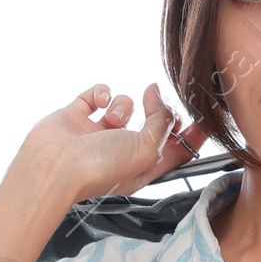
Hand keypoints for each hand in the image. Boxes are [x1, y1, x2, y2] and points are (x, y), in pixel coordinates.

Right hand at [24, 81, 210, 205]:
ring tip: (113, 118)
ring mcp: (98, 133)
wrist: (54, 168)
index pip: (176, 149)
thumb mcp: (147, 150)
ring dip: (124, 104)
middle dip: (158, 112)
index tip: (206, 115)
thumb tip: (158, 96)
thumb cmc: (99, 168)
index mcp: (143, 167)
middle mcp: (121, 150)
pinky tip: (99, 103)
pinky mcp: (78, 117)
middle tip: (159, 103)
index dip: (192, 133)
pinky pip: (97, 94)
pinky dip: (101, 93)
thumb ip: (162, 122)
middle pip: (152, 125)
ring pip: (125, 103)